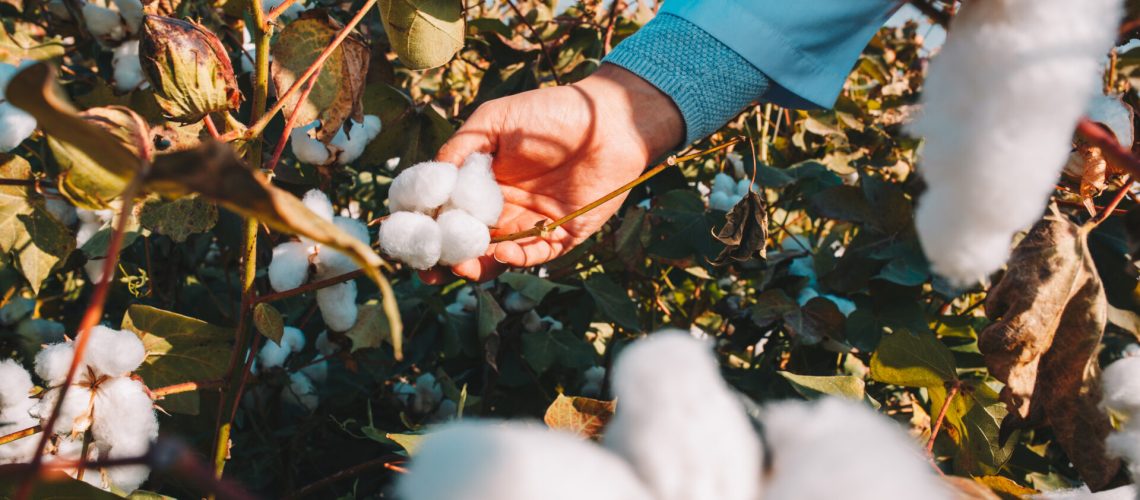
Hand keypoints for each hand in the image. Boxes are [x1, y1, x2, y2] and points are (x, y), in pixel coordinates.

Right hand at [421, 63, 683, 282]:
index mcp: (482, 183)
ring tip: (461, 266)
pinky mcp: (561, 236)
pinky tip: (500, 252)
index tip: (407, 236)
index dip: (425, 226)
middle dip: (444, 258)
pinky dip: (514, 259)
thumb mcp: (495, 121)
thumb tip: (431, 178)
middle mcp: (502, 208)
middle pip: (465, 242)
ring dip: (475, 266)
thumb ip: (462, 147)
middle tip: (428, 268)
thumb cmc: (551, 113)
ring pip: (494, 257)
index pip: (446, 212)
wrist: (608, 122)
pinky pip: (533, 257)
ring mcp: (530, 225)